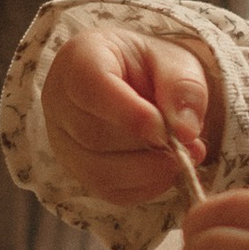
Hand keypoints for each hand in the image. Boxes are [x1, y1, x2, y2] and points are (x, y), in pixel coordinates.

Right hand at [41, 26, 222, 204]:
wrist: (137, 82)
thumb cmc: (151, 66)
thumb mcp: (175, 61)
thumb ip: (184, 87)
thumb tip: (185, 131)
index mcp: (79, 59)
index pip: (90, 87)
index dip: (128, 113)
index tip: (165, 129)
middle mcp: (59, 101)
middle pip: (94, 136)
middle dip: (146, 147)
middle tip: (189, 146)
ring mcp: (62, 140)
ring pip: (97, 171)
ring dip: (148, 171)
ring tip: (182, 157)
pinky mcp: (77, 170)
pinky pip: (108, 191)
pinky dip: (144, 187)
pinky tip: (165, 170)